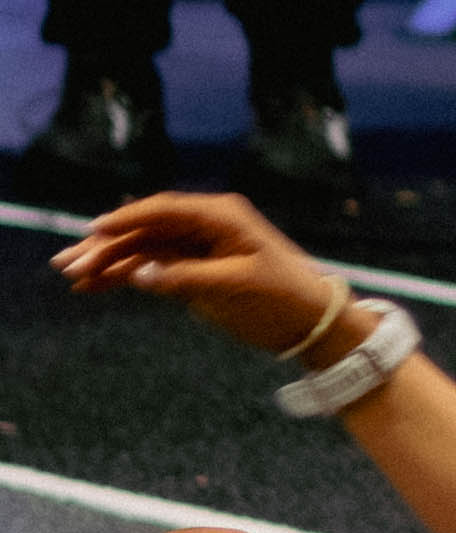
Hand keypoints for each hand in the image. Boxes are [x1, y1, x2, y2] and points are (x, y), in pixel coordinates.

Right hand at [55, 189, 347, 360]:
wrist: (311, 322)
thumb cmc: (281, 298)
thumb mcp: (234, 287)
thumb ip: (185, 278)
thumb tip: (138, 273)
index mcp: (221, 216)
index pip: (163, 210)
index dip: (125, 219)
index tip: (92, 231)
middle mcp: (205, 225)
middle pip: (145, 229)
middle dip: (106, 246)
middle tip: (68, 264)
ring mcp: (197, 246)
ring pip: (142, 249)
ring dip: (109, 262)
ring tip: (72, 279)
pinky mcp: (193, 269)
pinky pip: (152, 267)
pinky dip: (124, 276)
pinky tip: (95, 288)